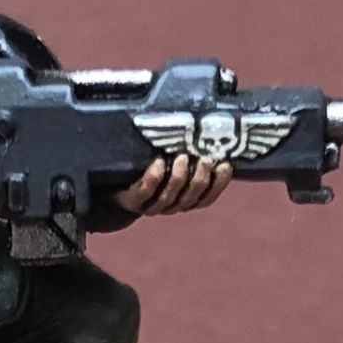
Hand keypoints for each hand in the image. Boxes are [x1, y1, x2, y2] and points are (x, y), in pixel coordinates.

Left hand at [113, 155, 230, 215]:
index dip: (218, 184)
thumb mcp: (172, 166)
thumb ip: (190, 158)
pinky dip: (154, 177)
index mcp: (185, 201)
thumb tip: (211, 136)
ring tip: (182, 157)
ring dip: (179, 177)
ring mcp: (152, 206)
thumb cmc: (151, 172)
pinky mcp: (133, 201)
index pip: (207, 198)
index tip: (226, 165)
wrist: (116, 190)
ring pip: (170, 196)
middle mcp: (171, 206)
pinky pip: (146, 191)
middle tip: (205, 159)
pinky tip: (158, 162)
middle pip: (191, 197)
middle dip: (200, 178)